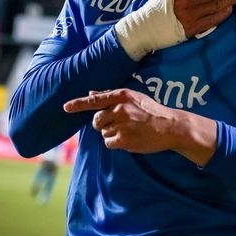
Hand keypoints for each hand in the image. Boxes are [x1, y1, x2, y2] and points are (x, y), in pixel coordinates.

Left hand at [64, 88, 216, 164]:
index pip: (95, 100)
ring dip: (112, 133)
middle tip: (118, 124)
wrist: (169, 127)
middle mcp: (119, 109)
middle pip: (96, 120)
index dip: (78, 104)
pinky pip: (109, 143)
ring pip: (103, 132)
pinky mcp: (124, 139)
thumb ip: (111, 96)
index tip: (65, 107)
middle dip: (102, 124)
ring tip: (128, 131)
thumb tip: (91, 93)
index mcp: (121, 96)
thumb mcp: (133, 97)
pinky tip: (128, 139)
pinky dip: (116, 143)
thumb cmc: (151, 111)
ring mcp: (121, 124)